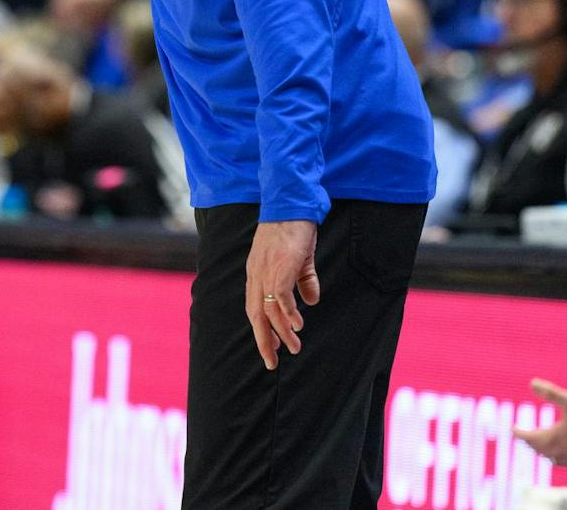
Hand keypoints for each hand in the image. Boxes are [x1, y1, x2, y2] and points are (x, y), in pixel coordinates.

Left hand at [245, 220, 319, 369]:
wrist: (292, 204)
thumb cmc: (294, 228)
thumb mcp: (299, 258)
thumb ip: (304, 280)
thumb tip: (312, 302)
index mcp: (256, 273)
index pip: (254, 308)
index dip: (261, 329)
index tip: (270, 348)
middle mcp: (257, 275)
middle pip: (255, 315)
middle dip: (264, 341)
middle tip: (272, 362)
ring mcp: (267, 271)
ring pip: (269, 310)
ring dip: (281, 332)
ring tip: (294, 347)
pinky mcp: (280, 267)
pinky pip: (281, 297)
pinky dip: (288, 313)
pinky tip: (297, 324)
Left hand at [513, 377, 566, 474]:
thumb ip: (551, 392)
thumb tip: (532, 383)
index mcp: (552, 440)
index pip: (527, 438)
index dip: (518, 432)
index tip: (512, 428)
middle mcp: (559, 456)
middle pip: (539, 450)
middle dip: (532, 442)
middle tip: (526, 436)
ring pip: (554, 459)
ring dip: (547, 451)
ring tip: (545, 444)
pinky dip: (564, 456)